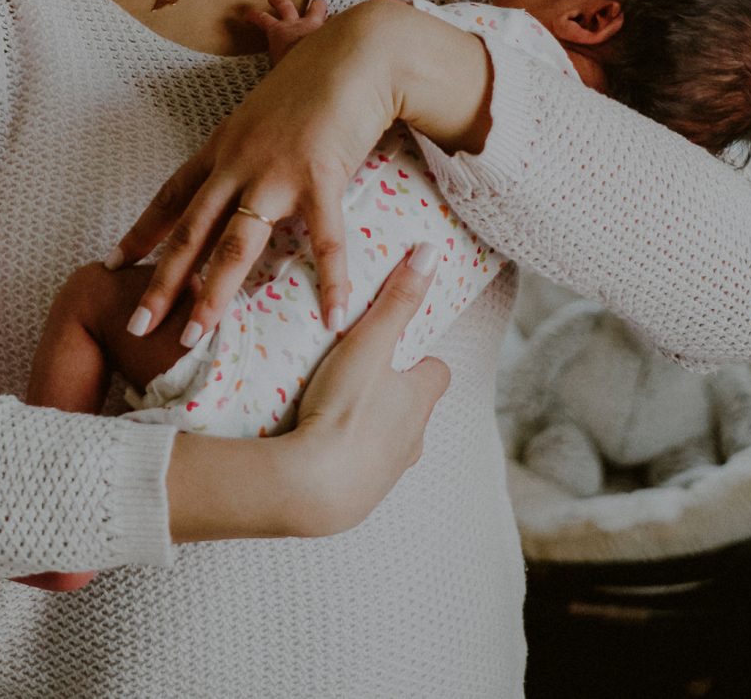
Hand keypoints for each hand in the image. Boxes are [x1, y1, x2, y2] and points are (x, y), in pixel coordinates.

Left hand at [106, 2, 401, 340]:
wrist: (354, 52)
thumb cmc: (315, 78)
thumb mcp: (265, 110)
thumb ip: (252, 142)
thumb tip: (247, 164)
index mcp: (223, 148)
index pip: (172, 197)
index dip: (142, 231)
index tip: (112, 261)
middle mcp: (237, 164)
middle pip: (190, 232)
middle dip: (161, 282)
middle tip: (137, 326)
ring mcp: (275, 173)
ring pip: (234, 245)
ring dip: (213, 295)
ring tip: (195, 337)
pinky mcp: (320, 177)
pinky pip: (324, 240)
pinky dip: (331, 280)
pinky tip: (333, 316)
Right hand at [287, 241, 452, 534]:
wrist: (313, 487)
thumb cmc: (345, 409)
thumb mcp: (370, 345)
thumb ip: (397, 300)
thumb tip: (432, 253)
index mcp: (420, 400)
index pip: (437, 372)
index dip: (419, 359)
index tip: (395, 349)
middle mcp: (414, 439)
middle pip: (413, 409)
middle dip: (393, 395)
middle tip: (357, 379)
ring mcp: (389, 472)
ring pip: (390, 443)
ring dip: (371, 429)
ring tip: (333, 414)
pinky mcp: (362, 498)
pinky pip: (361, 472)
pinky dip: (349, 460)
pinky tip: (320, 450)